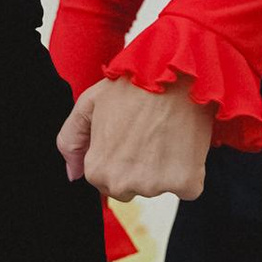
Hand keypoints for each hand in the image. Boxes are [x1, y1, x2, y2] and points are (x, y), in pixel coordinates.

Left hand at [57, 79, 214, 203]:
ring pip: (160, 187)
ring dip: (166, 169)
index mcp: (97, 170)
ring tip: (168, 134)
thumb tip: (72, 175)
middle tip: (149, 135)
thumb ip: (71, 141)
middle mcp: (123, 184)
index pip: (105, 180)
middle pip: (132, 188)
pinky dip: (191, 171)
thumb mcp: (88, 104)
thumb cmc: (133, 84)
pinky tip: (186, 144)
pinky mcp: (186, 183)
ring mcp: (154, 186)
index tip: (131, 135)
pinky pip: (188, 188)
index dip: (119, 157)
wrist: (174, 72)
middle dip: (139, 169)